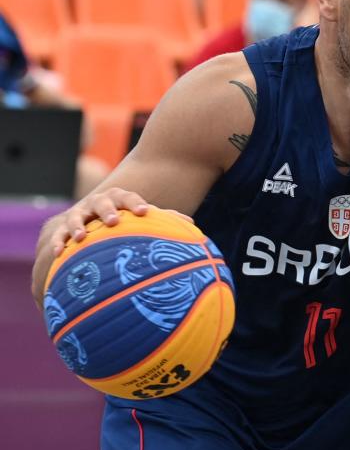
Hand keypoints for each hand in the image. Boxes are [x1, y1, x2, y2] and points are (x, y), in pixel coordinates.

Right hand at [32, 188, 150, 304]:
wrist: (88, 219)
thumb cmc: (122, 218)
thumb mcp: (137, 216)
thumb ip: (160, 218)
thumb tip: (191, 224)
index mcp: (118, 198)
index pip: (128, 197)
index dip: (135, 203)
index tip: (144, 212)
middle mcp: (97, 203)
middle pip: (102, 202)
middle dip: (107, 210)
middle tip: (114, 221)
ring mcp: (79, 214)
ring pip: (76, 216)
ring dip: (78, 225)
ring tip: (81, 236)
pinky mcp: (63, 227)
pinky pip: (58, 234)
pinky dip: (58, 241)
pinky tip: (60, 252)